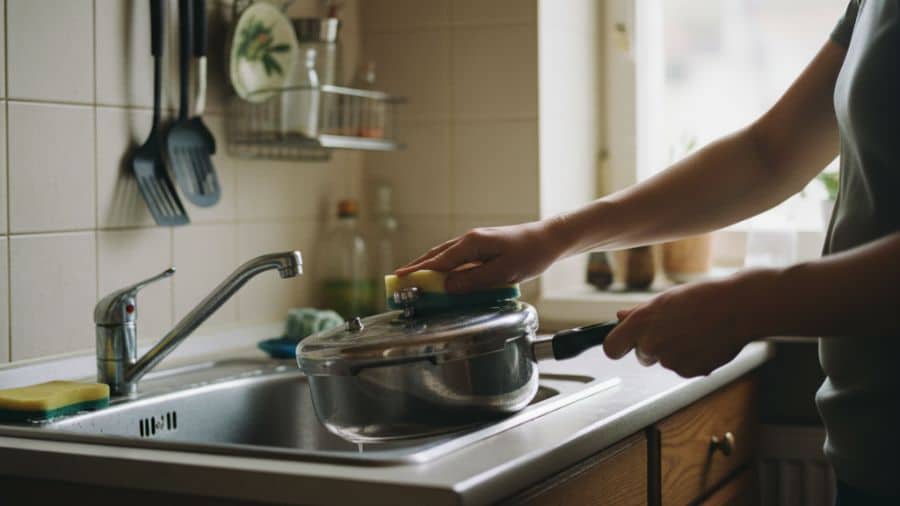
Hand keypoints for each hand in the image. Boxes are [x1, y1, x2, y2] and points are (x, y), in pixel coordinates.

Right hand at [395, 218, 570, 293]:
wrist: (548, 239)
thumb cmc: (530, 254)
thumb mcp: (502, 273)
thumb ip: (474, 280)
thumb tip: (447, 286)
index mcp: (472, 244)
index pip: (438, 260)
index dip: (418, 271)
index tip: (400, 278)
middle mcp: (469, 240)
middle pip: (436, 255)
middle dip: (417, 268)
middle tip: (398, 280)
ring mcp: (475, 242)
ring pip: (445, 255)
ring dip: (428, 266)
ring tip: (413, 277)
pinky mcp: (481, 246)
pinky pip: (455, 257)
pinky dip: (443, 265)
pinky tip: (440, 274)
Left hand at [603, 269, 774, 376]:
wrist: (738, 308)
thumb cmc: (702, 298)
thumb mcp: (665, 300)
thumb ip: (640, 313)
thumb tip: (620, 317)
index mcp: (641, 323)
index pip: (611, 348)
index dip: (617, 347)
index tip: (623, 345)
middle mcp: (651, 344)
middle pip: (641, 355)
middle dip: (652, 346)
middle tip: (675, 328)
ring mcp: (670, 361)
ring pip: (664, 361)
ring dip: (674, 351)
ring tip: (695, 331)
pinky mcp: (689, 372)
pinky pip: (683, 368)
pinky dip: (692, 359)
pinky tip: (705, 342)